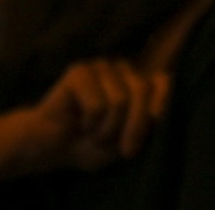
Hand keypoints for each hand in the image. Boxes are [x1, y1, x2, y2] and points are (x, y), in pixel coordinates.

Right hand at [16, 58, 172, 172]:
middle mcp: (122, 68)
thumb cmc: (88, 144)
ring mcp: (100, 66)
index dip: (159, 106)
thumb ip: (150, 115)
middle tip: (112, 145)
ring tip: (91, 132)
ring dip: (106, 129)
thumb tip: (165, 80)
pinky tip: (78, 123)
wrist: (49, 149)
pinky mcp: (79, 71)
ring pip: (120, 100)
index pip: (164, 82)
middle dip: (131, 127)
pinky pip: (98, 104)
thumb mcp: (128, 140)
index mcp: (136, 82)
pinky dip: (90, 124)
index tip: (143, 132)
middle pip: (143, 91)